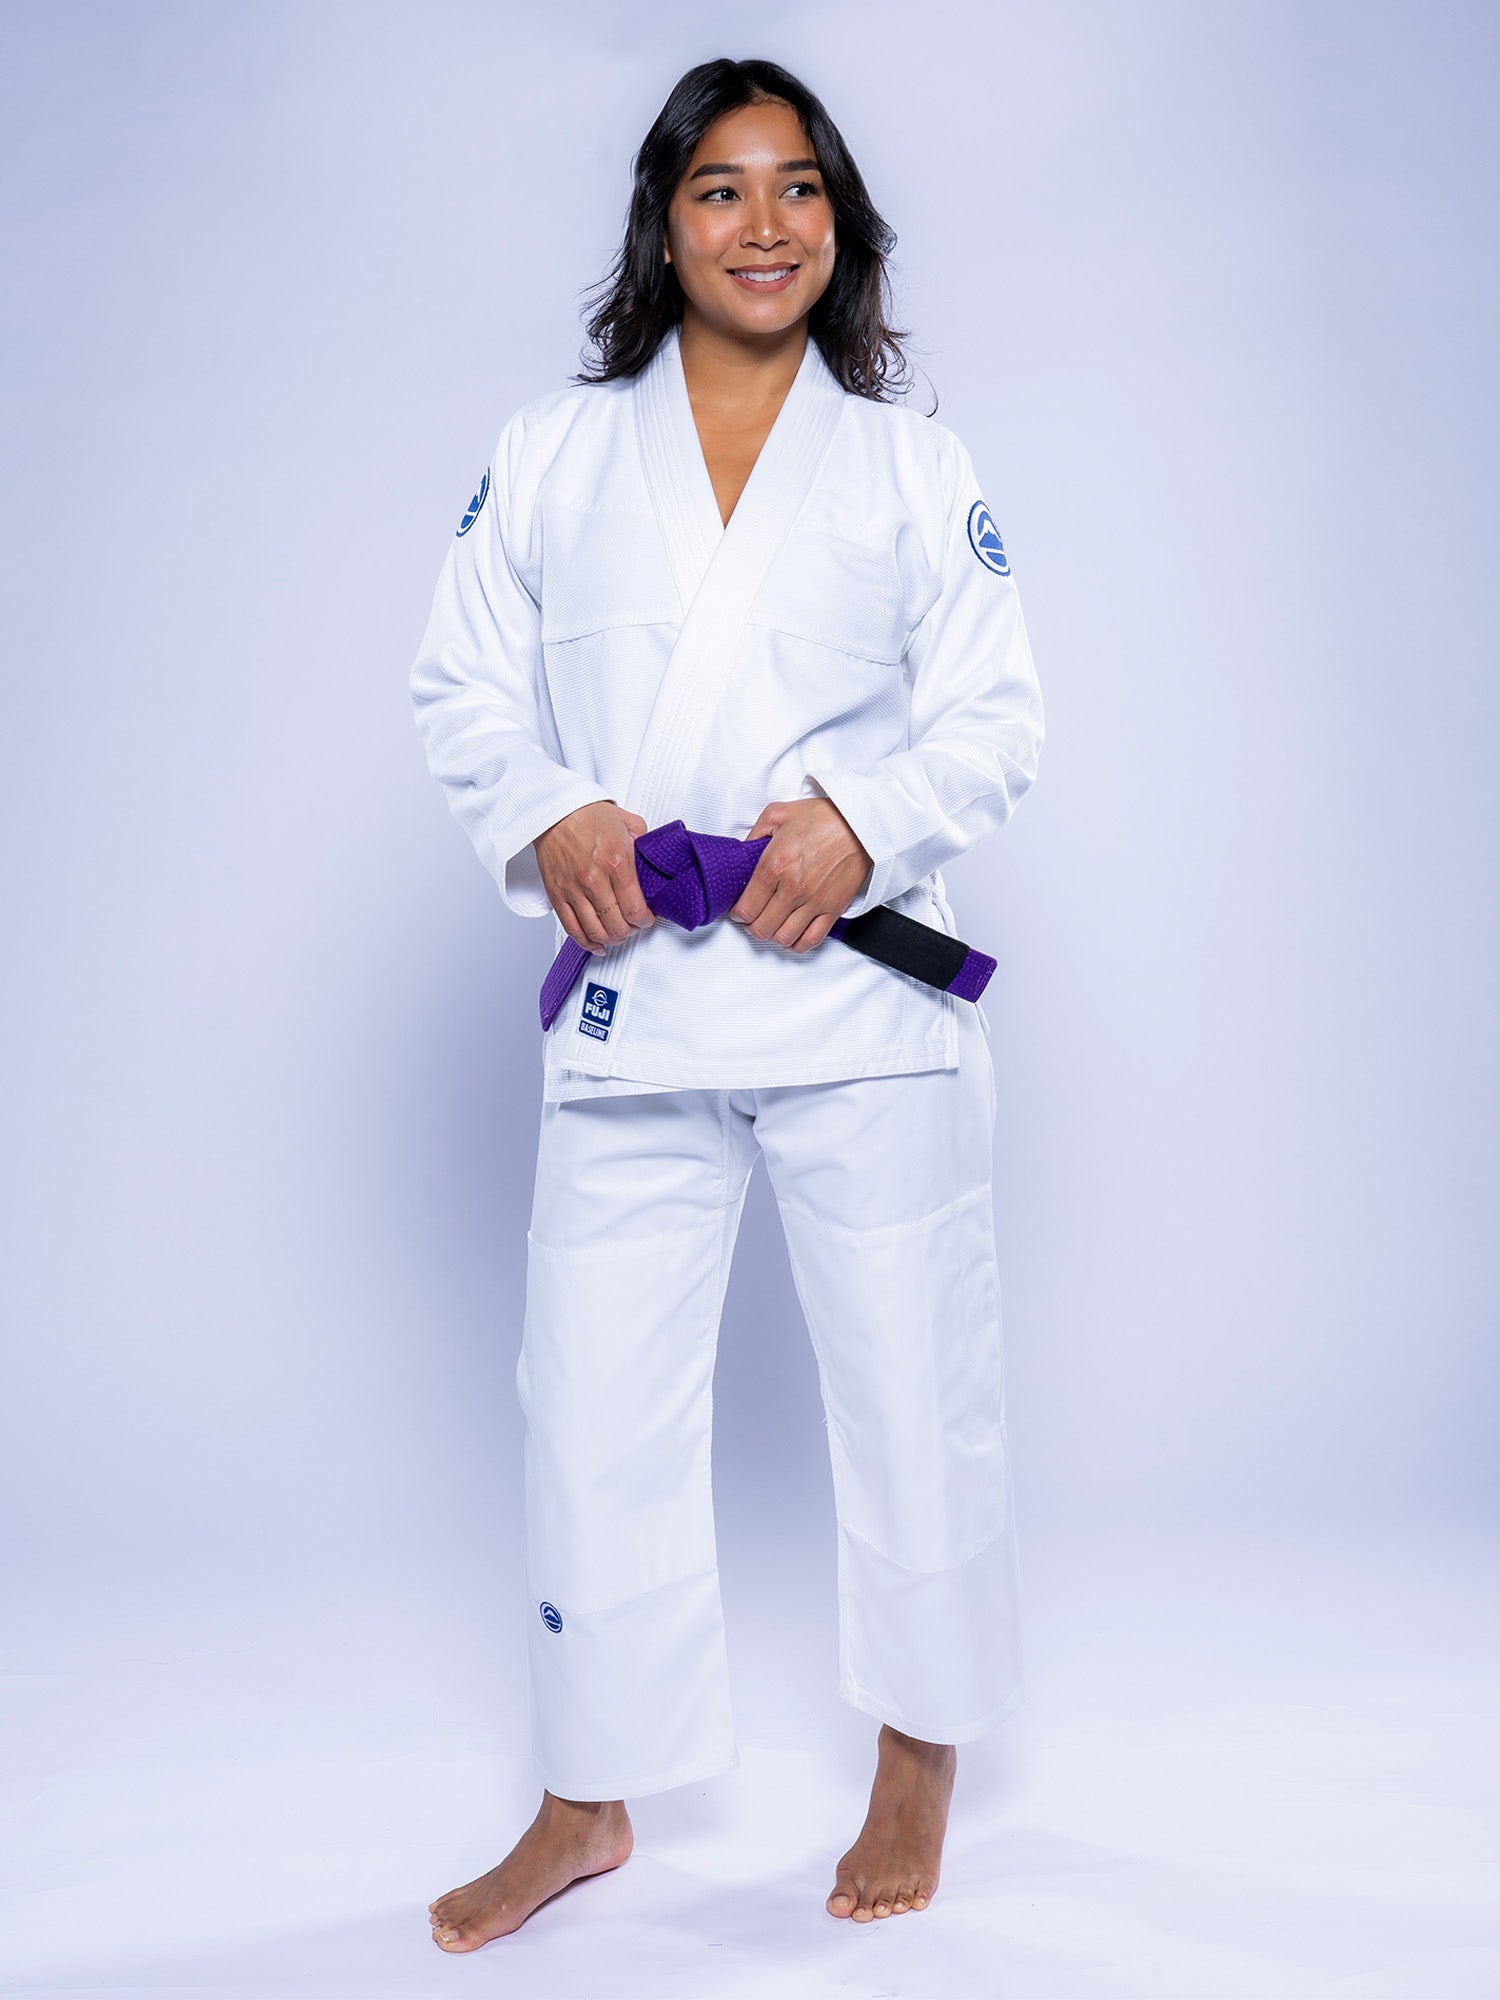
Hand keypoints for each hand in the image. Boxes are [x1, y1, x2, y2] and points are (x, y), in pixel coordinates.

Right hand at [534, 801, 655, 956]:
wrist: (554, 812)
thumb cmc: (588, 815)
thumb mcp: (629, 823)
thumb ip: (646, 845)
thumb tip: (656, 864)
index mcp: (615, 863)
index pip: (635, 910)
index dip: (645, 921)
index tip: (647, 918)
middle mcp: (593, 880)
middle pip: (616, 926)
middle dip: (630, 931)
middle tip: (633, 926)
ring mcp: (573, 890)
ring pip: (595, 932)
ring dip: (611, 939)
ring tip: (617, 934)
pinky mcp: (557, 895)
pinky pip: (572, 929)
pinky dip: (586, 943)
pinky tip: (597, 945)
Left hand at [729, 797, 873, 952]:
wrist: (861, 823)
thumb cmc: (824, 817)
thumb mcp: (778, 813)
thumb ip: (754, 834)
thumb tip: (743, 852)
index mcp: (774, 866)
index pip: (745, 908)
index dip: (737, 914)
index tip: (738, 910)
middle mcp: (792, 888)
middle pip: (761, 928)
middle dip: (752, 926)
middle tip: (753, 919)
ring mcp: (813, 902)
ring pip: (783, 937)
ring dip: (773, 935)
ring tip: (773, 925)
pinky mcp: (833, 909)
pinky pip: (811, 940)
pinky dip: (798, 943)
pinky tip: (793, 935)